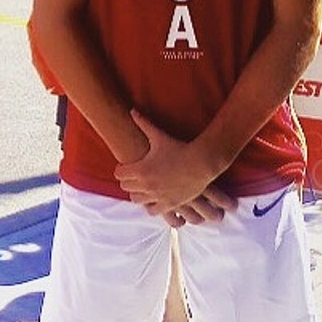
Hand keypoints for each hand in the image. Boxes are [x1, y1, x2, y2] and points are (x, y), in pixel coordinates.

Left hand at [114, 111, 235, 221]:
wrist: (202, 161)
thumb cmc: (179, 147)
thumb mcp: (159, 135)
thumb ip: (143, 123)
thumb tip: (131, 110)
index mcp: (140, 169)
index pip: (118, 174)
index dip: (121, 170)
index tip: (126, 167)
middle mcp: (146, 185)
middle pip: (125, 187)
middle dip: (128, 181)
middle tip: (133, 177)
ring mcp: (158, 196)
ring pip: (136, 200)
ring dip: (138, 194)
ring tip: (143, 188)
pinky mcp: (170, 204)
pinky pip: (153, 211)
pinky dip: (152, 206)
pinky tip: (154, 199)